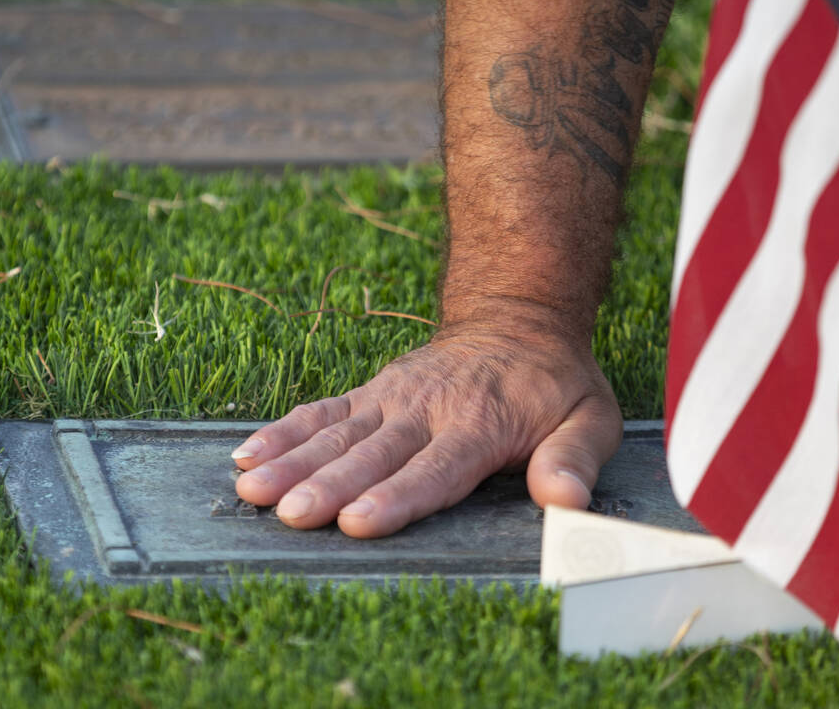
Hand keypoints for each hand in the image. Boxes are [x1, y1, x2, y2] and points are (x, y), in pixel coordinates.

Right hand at [231, 325, 621, 537]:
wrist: (517, 317)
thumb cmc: (554, 383)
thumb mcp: (591, 418)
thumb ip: (574, 460)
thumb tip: (564, 500)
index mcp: (481, 424)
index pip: (436, 469)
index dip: (398, 497)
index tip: (360, 520)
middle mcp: (428, 410)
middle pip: (374, 455)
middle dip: (330, 486)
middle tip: (291, 514)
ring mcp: (393, 398)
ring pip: (338, 433)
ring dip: (293, 462)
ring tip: (252, 490)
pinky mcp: (372, 392)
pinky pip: (323, 411)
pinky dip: (284, 431)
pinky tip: (247, 455)